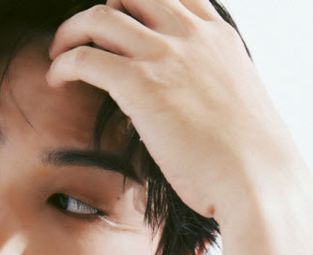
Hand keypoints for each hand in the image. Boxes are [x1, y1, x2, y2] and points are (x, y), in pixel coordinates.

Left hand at [47, 0, 305, 223]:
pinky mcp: (141, 84)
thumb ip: (211, 90)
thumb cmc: (249, 160)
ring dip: (71, 33)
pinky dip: (63, 63)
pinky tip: (56, 79)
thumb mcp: (237, 106)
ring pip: (99, 17)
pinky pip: (85, 57)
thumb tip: (191, 109)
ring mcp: (166, 55)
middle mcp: (191, 35)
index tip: (118, 28)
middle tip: (81, 39)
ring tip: (59, 56)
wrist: (257, 178)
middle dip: (100, 13)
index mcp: (218, 37)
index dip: (138, 6)